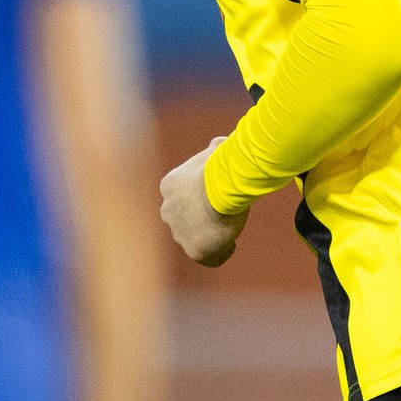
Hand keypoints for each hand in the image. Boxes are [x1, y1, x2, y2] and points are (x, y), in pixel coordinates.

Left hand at [158, 136, 248, 266]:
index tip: (215, 197)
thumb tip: (222, 142)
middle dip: (199, 220)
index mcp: (169, 186)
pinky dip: (221, 252)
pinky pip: (210, 257)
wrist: (220, 189)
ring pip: (193, 239)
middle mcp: (168, 210)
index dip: (198, 198)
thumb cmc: (220, 166)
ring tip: (227, 231)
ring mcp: (178, 232)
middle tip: (221, 215)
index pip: (181, 196)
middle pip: (184, 219)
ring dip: (209, 237)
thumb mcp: (217, 151)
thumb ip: (216, 149)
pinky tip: (232, 243)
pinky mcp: (194, 251)